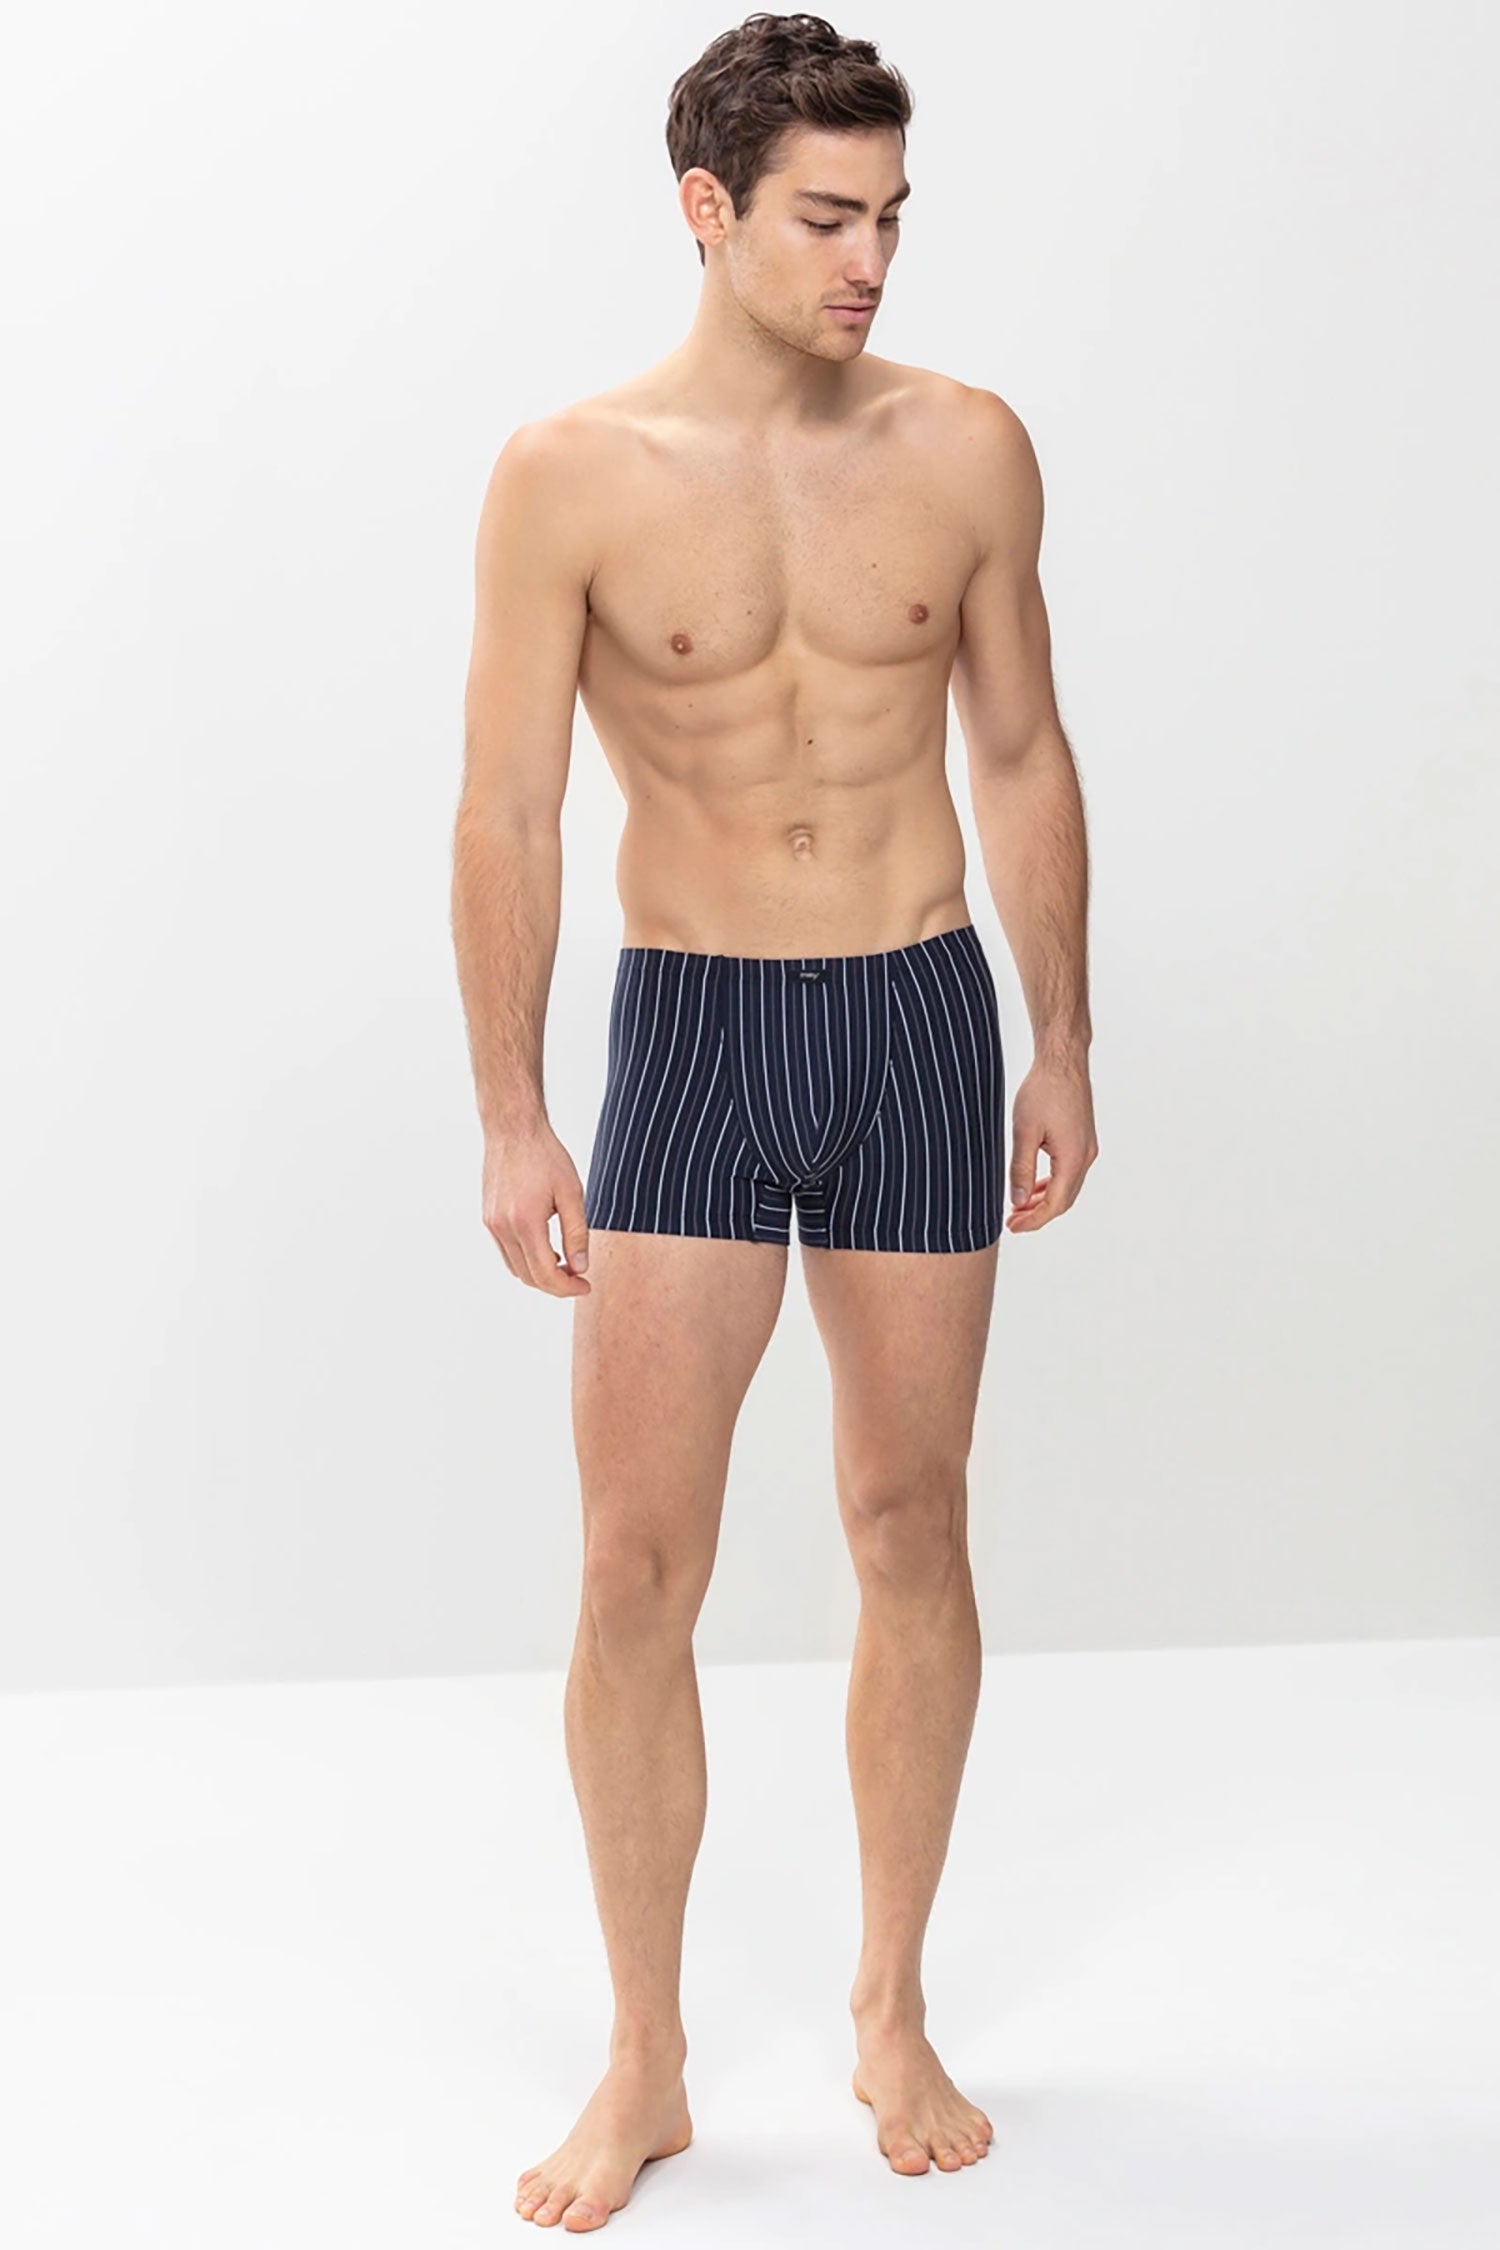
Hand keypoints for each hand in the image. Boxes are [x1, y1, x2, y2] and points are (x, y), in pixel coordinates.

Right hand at [482, 1124, 590, 1293]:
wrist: (513, 1130)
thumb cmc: (544, 1155)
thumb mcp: (571, 1193)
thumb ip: (576, 1233)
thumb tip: (580, 1267)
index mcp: (525, 1221)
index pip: (545, 1273)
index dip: (567, 1287)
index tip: (585, 1285)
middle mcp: (503, 1227)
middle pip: (529, 1277)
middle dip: (556, 1285)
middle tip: (579, 1278)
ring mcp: (492, 1224)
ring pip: (516, 1268)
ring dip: (540, 1274)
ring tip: (565, 1264)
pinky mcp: (488, 1218)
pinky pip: (507, 1252)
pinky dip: (526, 1260)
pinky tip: (545, 1249)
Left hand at [1006, 1052, 1097, 1231]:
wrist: (1062, 1062)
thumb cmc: (1043, 1091)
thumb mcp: (1024, 1132)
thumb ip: (1021, 1169)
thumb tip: (1019, 1201)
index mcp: (1073, 1158)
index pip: (1055, 1203)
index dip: (1033, 1220)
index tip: (1012, 1226)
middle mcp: (1085, 1156)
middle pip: (1064, 1200)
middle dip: (1038, 1214)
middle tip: (1012, 1222)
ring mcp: (1087, 1148)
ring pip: (1067, 1187)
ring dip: (1045, 1200)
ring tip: (1020, 1207)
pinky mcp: (1083, 1140)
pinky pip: (1069, 1172)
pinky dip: (1052, 1183)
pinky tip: (1035, 1186)